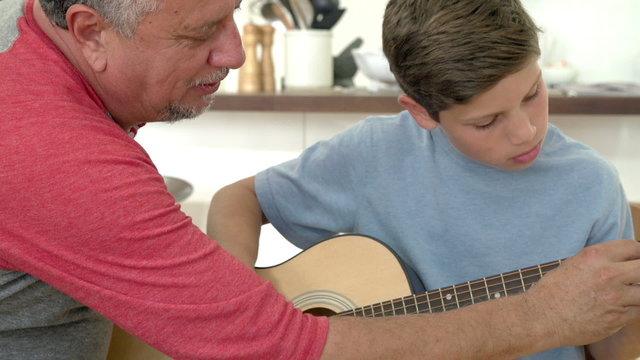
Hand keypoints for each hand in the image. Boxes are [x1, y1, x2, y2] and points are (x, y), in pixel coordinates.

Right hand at [523, 239, 639, 346]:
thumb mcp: (573, 264)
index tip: (636, 259)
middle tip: (635, 277)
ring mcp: (615, 298)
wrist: (542, 317)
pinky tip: (617, 309)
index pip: (632, 247)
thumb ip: (598, 261)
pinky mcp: (617, 318)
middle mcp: (608, 274)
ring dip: (637, 294)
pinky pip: (637, 312)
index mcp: (595, 256)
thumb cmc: (552, 291)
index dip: (637, 253)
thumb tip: (618, 261)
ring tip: (626, 295)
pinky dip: (631, 310)